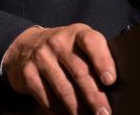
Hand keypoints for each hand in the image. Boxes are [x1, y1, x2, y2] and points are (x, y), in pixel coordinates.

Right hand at [2, 23, 116, 114]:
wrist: (26, 46)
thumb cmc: (64, 49)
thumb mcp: (78, 44)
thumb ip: (95, 57)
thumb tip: (113, 86)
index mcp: (77, 33)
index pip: (91, 42)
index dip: (102, 61)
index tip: (110, 80)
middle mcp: (58, 42)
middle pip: (79, 71)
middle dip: (94, 96)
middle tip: (104, 113)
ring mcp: (41, 57)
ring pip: (64, 88)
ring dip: (79, 108)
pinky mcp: (28, 74)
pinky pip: (47, 98)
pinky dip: (60, 112)